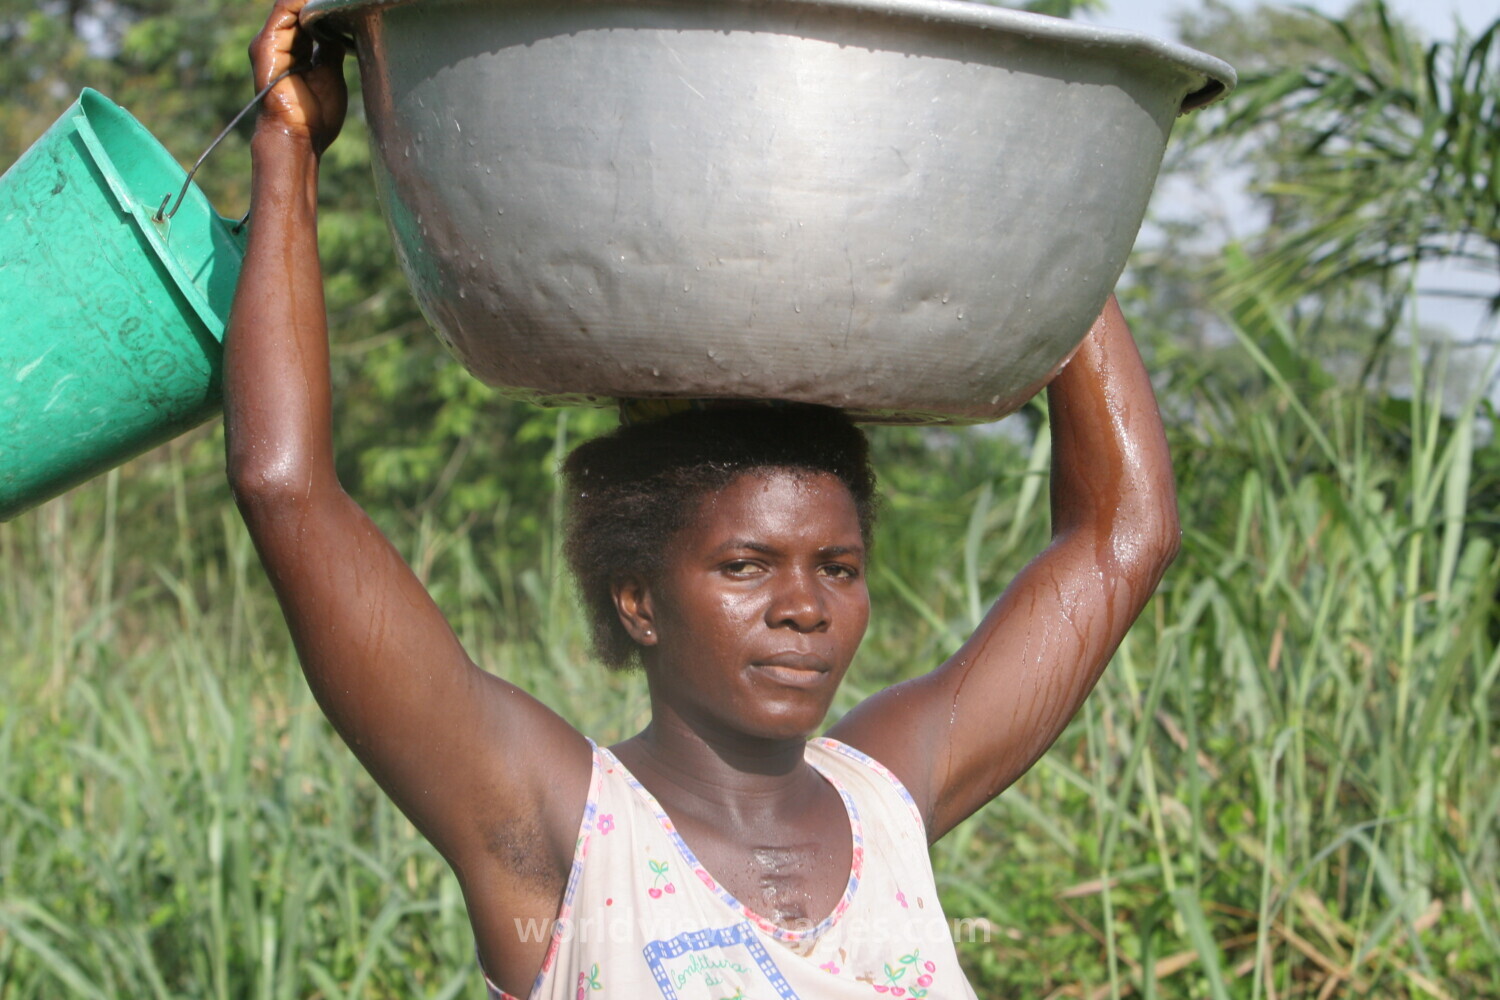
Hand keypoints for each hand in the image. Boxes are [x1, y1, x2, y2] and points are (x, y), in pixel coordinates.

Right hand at [249, 0, 347, 154]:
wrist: (300, 137)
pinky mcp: (267, 45)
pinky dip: (302, 1)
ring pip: (290, 4)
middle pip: (298, 8)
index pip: (306, 15)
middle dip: (318, 3)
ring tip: (336, 1)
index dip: (322, 7)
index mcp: (293, 50)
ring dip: (312, 1)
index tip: (345, 4)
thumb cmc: (316, 116)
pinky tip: (320, 2)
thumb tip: (337, 29)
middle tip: (345, 1)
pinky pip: (284, 10)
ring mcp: (270, 42)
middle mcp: (279, 42)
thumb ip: (328, 48)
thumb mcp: (330, 74)